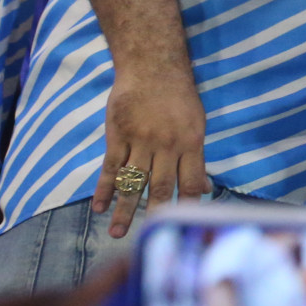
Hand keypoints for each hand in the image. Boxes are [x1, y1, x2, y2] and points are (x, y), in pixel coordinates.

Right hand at [91, 67, 207, 238]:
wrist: (152, 68)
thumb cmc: (180, 98)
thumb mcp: (197, 124)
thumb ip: (196, 158)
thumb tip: (205, 188)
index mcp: (191, 142)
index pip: (192, 181)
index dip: (189, 205)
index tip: (184, 225)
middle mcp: (166, 144)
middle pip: (161, 186)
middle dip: (155, 214)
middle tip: (148, 237)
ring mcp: (140, 141)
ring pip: (132, 182)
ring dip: (124, 210)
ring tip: (116, 233)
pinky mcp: (117, 136)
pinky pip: (110, 168)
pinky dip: (105, 189)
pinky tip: (100, 207)